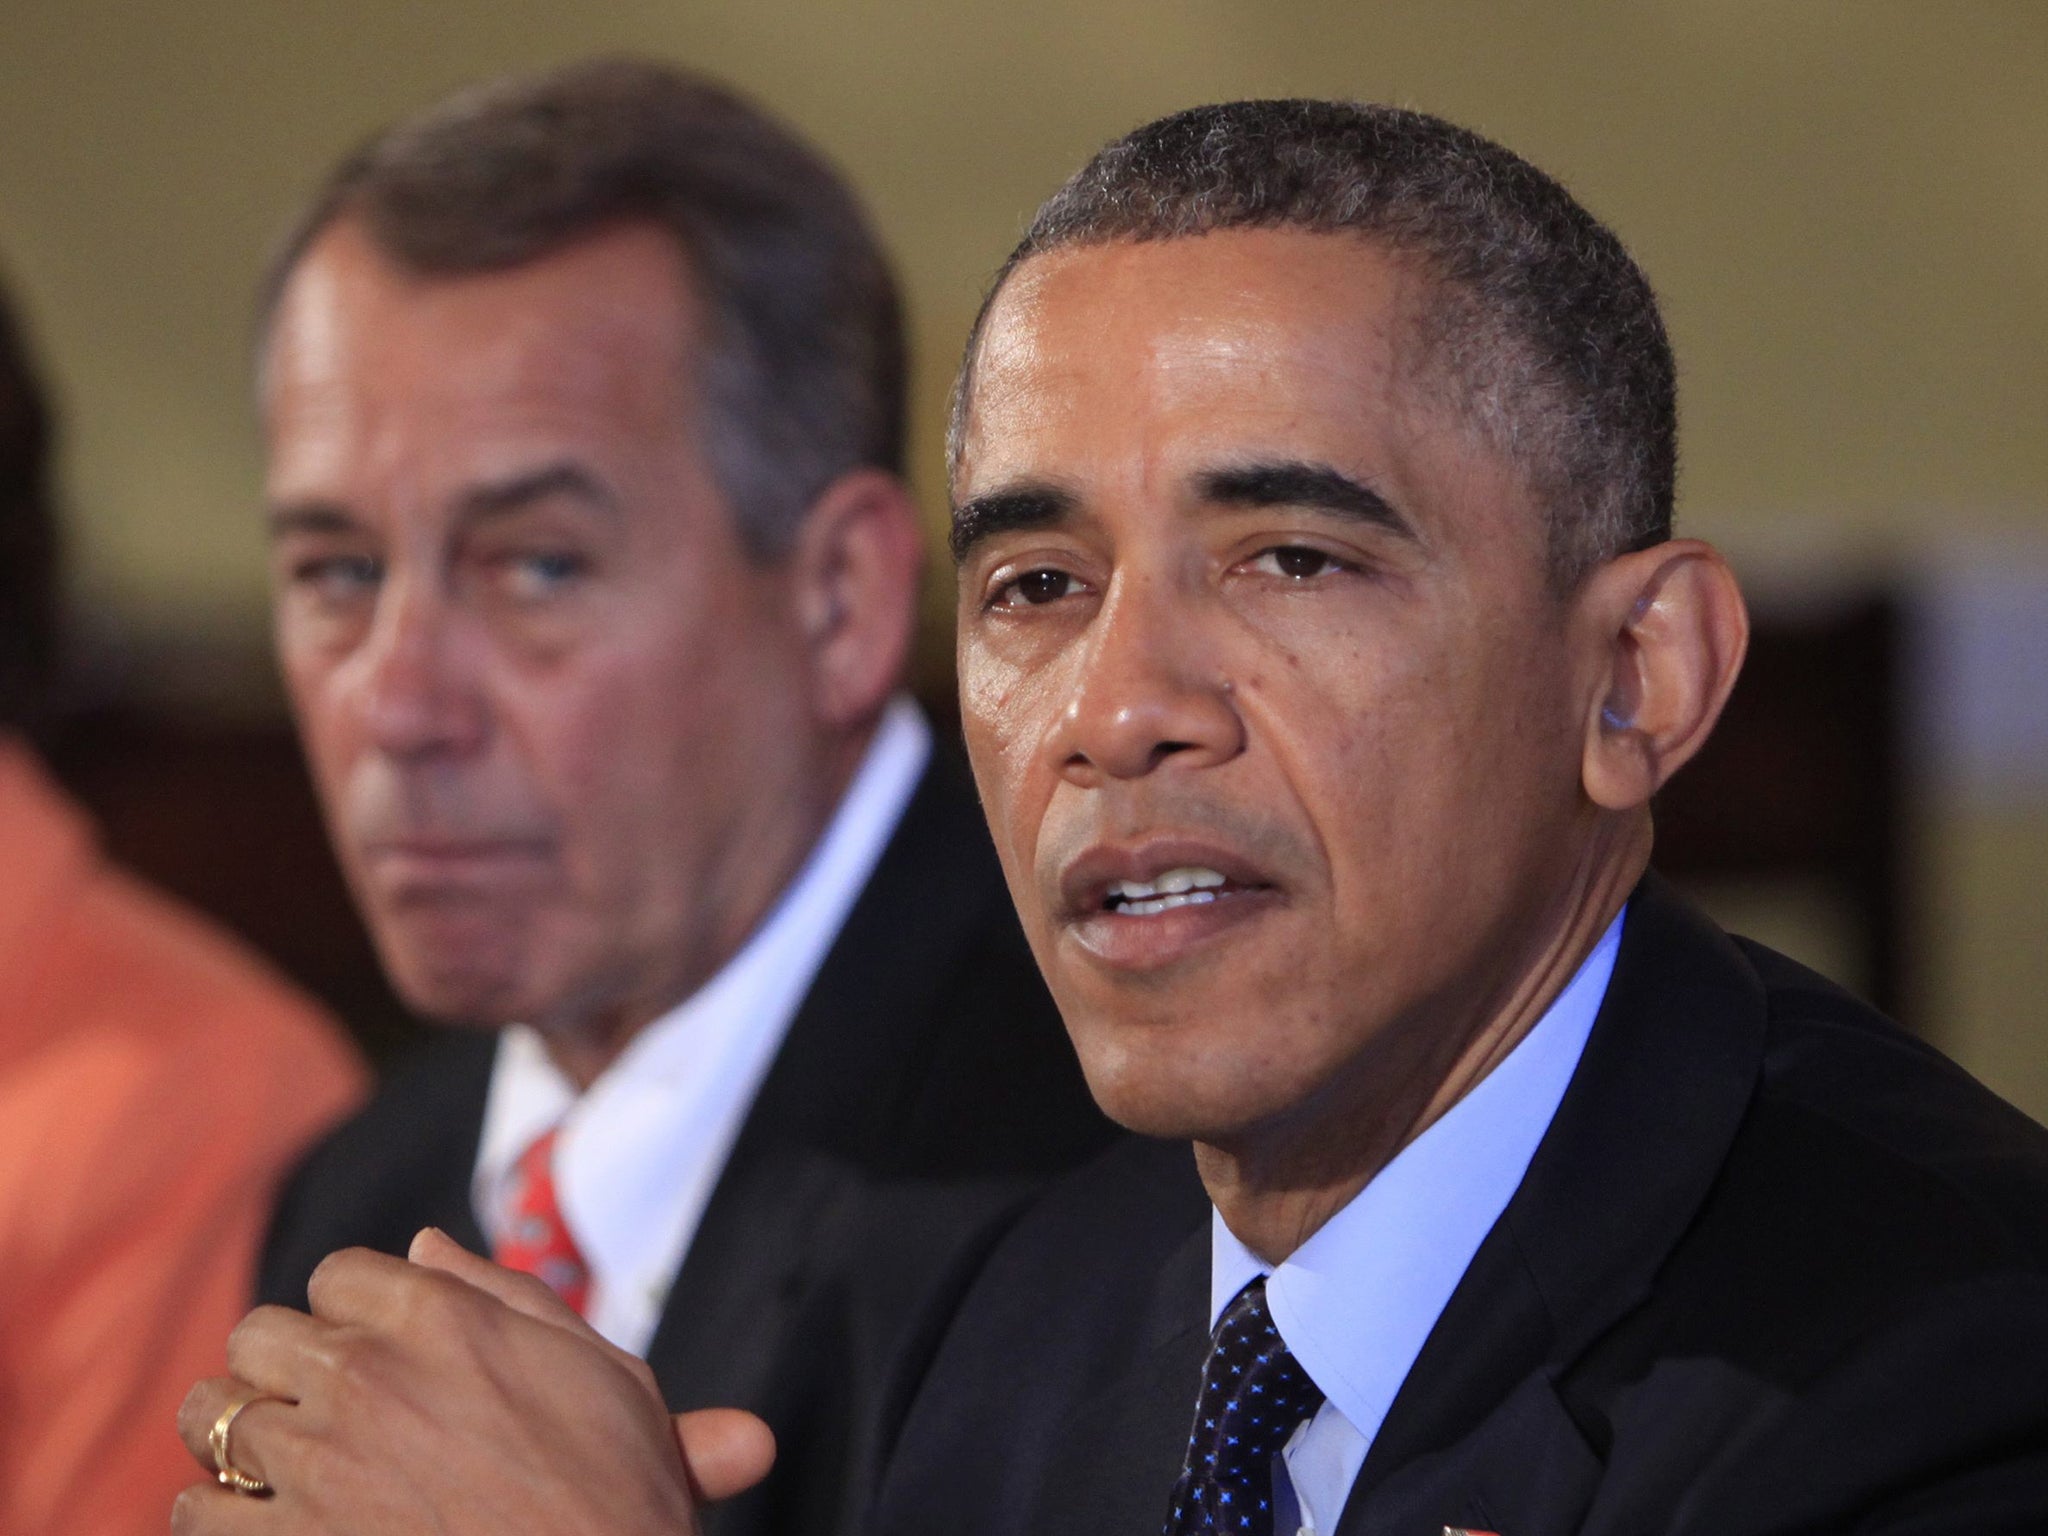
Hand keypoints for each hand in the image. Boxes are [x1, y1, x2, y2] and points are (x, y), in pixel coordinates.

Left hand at [174, 1229, 774, 1533]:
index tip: (376, 1357)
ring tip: (283, 1469)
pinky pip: (193, 1508)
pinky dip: (219, 1514)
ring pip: (211, 1415)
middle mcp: (365, 1376)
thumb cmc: (615, 1493)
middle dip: (286, 1367)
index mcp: (439, 1318)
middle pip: (259, 1335)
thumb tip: (421, 1244)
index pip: (337, 1276)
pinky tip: (270, 1525)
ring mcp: (314, 1464)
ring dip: (241, 1438)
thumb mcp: (598, 1367)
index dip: (354, 1316)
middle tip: (323, 1411)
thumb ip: (501, 1293)